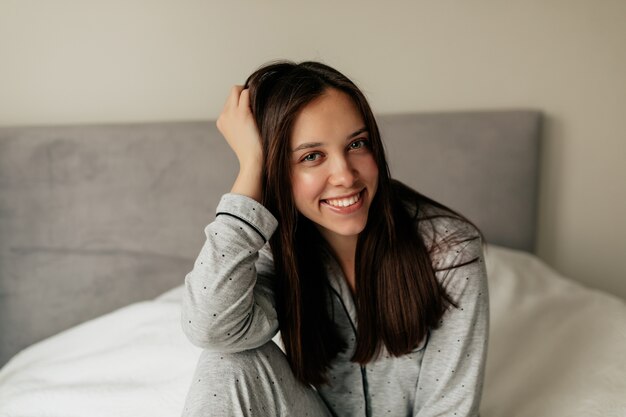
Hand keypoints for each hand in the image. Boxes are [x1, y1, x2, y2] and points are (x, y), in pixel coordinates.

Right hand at [216, 85, 263, 201]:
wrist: (252, 161)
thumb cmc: (251, 151)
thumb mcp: (241, 135)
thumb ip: (240, 123)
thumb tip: (251, 112)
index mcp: (221, 122)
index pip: (230, 102)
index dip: (241, 101)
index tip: (253, 107)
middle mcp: (223, 116)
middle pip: (232, 93)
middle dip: (244, 93)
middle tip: (258, 101)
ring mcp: (231, 113)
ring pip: (237, 89)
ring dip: (250, 93)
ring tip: (260, 103)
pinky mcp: (242, 113)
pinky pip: (247, 92)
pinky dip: (255, 93)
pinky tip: (262, 103)